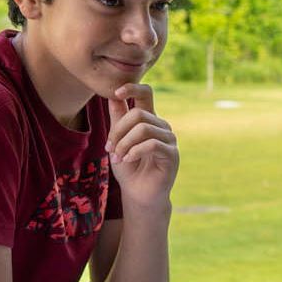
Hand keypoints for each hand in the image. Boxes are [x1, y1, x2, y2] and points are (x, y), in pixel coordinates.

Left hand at [107, 83, 177, 209]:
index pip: (146, 93)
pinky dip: (134, 152)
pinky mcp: (172, 154)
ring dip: (124, 144)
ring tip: (117, 157)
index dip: (132, 88)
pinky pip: (151, 144)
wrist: (138, 193)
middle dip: (118, 131)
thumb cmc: (128, 168)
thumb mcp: (118, 141)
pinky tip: (127, 160)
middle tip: (109, 148)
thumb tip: (112, 95)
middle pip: (138, 114)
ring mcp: (169, 139)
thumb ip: (118, 119)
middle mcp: (161, 126)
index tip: (116, 92)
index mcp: (149, 120)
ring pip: (143, 129)